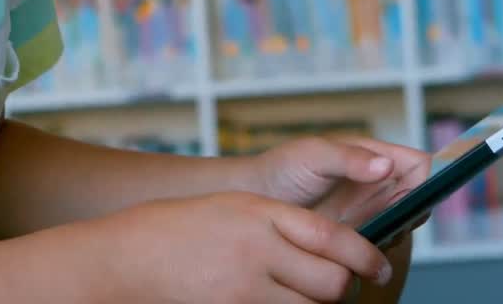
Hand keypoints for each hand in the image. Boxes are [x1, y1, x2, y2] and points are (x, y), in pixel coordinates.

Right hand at [99, 190, 393, 302]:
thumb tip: (328, 247)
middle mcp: (257, 251)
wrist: (122, 260)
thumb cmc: (174, 230)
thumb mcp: (231, 209)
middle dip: (345, 289)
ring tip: (309, 298)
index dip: (365, 256)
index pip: (332, 238)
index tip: (380, 267)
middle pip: (330, 283)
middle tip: (346, 289)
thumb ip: (278, 224)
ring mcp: (244, 289)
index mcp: (260, 214)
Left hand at [252, 135, 432, 234]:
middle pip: (420, 198)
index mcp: (374, 156)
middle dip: (413, 210)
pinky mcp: (359, 236)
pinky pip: (382, 244)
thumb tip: (385, 165)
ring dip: (396, 231)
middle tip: (391, 218)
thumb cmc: (282, 168)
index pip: (420, 164)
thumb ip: (350, 158)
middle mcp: (379, 184)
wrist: (255, 201)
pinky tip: (357, 247)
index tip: (417, 193)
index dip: (428, 177)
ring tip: (367, 231)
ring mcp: (371, 212)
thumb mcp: (314, 155)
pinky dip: (378, 249)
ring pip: (404, 225)